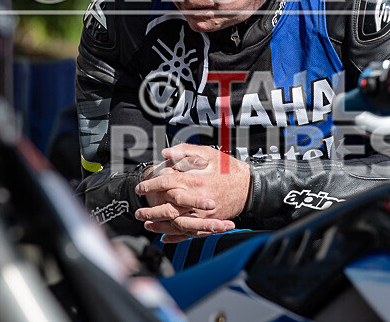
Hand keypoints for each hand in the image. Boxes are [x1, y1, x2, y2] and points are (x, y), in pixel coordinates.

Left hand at [135, 144, 250, 241]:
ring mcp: (205, 214)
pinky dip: (176, 237)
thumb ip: (186, 152)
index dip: (151, 185)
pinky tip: (165, 237)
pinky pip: (190, 233)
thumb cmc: (229, 169)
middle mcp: (199, 199)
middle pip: (168, 208)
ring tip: (147, 224)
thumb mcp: (208, 153)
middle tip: (139, 211)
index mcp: (196, 180)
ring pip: (177, 223)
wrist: (250, 186)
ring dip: (160, 225)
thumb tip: (166, 153)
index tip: (141, 186)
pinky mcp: (211, 222)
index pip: (167, 183)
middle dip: (151, 210)